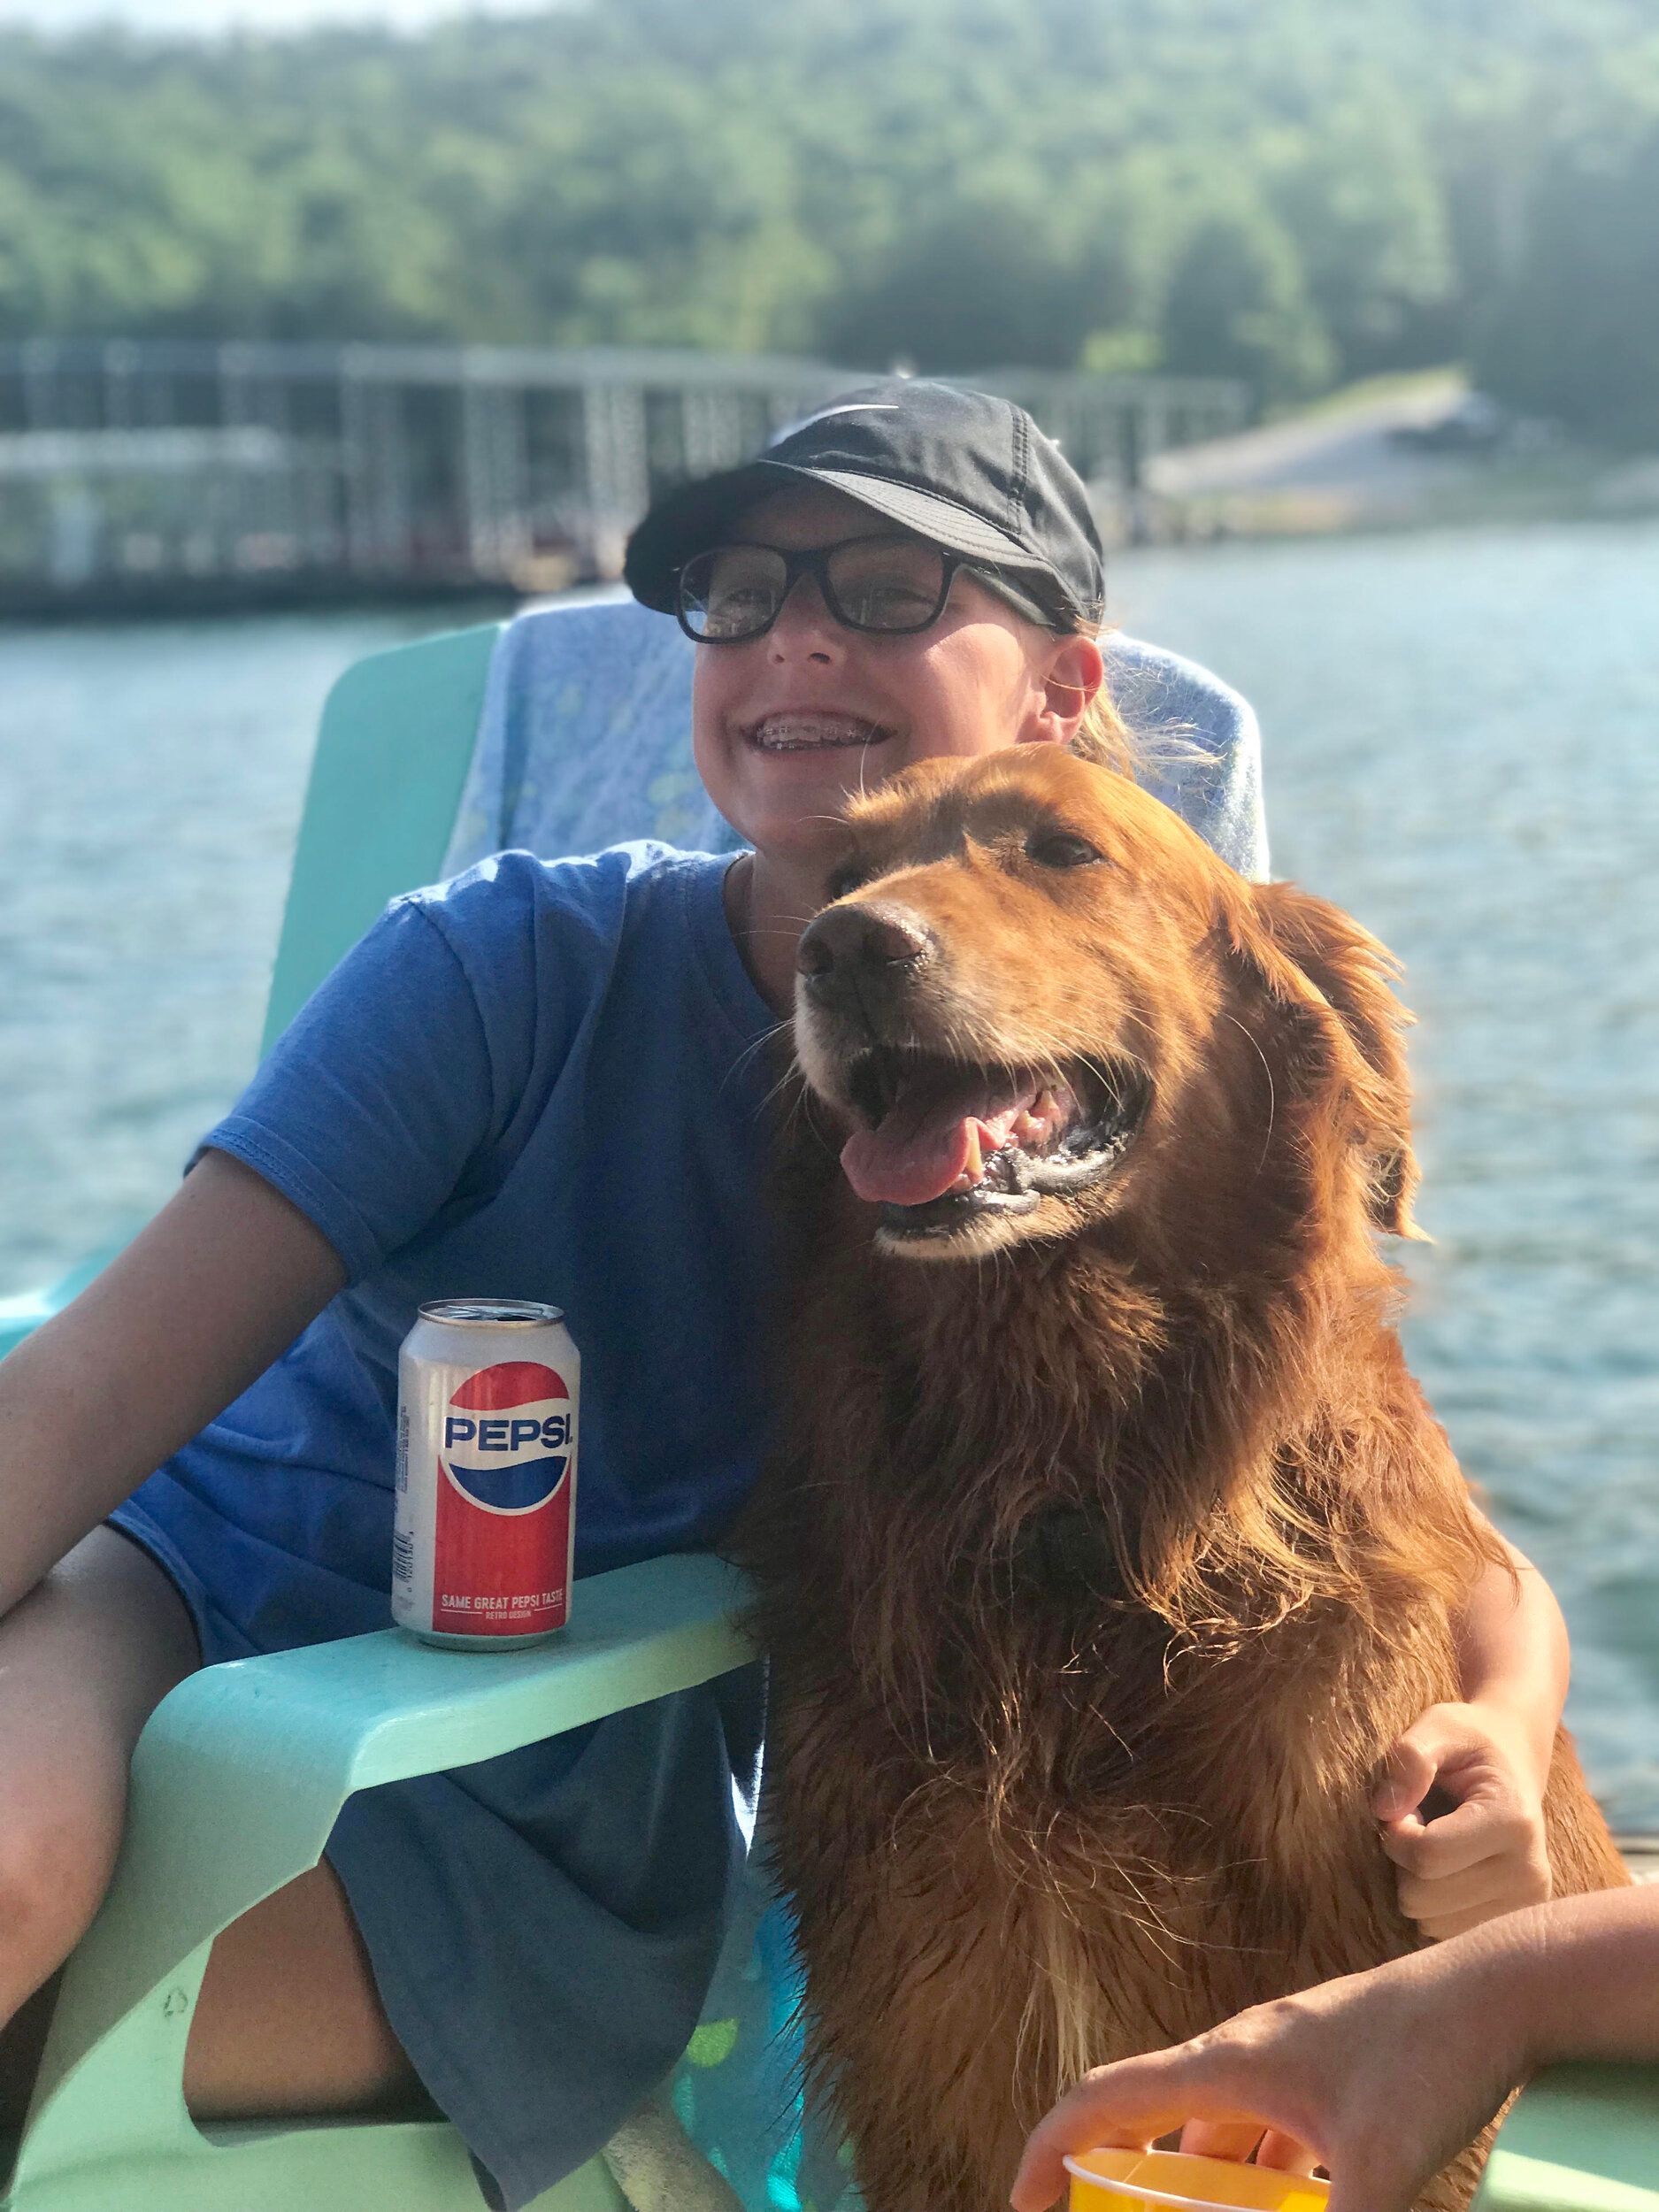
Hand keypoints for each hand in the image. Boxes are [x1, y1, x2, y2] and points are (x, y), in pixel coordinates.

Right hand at [1009, 1947, 1521, 2211]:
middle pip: (1148, 2115)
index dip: (1050, 2149)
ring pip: (1211, 2128)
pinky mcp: (1327, 2072)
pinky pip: (1265, 2130)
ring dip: (1194, 2185)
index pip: (1104, 2099)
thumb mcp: (1377, 2170)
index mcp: (1225, 2064)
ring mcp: (1285, 2059)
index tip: (1023, 2203)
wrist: (1495, 1989)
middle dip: (1117, 2177)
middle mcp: (1240, 2053)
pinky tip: (1290, 2210)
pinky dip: (1256, 2178)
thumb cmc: (1428, 2061)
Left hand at [1373, 1702, 1552, 1939]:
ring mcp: (1526, 1907)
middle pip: (1421, 1898)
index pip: (1426, 1856)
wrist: (1515, 1762)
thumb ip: (1410, 1757)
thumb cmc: (1470, 1742)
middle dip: (1403, 1861)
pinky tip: (1450, 1868)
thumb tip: (1384, 1809)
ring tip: (1439, 1842)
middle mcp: (1530, 1875)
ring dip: (1417, 1883)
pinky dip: (1432, 1902)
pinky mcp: (1514, 1924)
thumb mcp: (1438, 1726)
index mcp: (1514, 1822)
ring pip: (1428, 1923)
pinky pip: (1442, 1932)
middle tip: (1421, 1824)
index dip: (1396, 1832)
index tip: (1404, 1807)